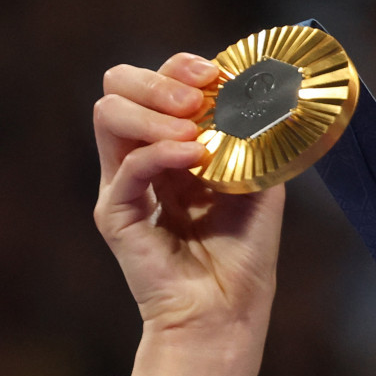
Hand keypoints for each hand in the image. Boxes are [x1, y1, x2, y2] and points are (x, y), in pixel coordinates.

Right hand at [93, 52, 284, 375]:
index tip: (216, 76)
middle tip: (197, 98)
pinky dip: (161, 152)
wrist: (230, 308)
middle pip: (118, 86)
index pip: (157, 81)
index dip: (182, 67)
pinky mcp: (117, 214)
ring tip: (196, 133)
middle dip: (160, 80)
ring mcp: (124, 183)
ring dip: (156, 111)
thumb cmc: (246, 248)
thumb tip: (266, 86)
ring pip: (110, 113)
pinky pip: (127, 166)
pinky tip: (197, 157)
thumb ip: (254, 133)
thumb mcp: (259, 176)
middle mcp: (142, 155)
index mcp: (173, 142)